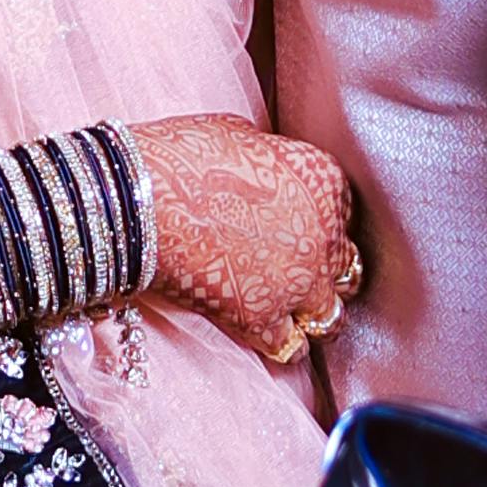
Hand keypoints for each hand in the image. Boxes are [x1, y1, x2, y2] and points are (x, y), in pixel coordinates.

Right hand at [133, 117, 359, 370]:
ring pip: (331, 314)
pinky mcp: (262, 320)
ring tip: (291, 310)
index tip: (296, 229)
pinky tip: (264, 332)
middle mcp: (324, 235)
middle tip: (292, 268)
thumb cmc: (182, 155)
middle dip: (322, 269)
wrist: (142, 198)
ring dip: (313, 312)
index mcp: (323, 182)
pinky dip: (279, 343)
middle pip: (344, 265)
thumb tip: (268, 175)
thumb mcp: (246, 139)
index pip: (343, 214)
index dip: (320, 224)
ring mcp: (297, 283)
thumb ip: (274, 166)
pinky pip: (290, 347)